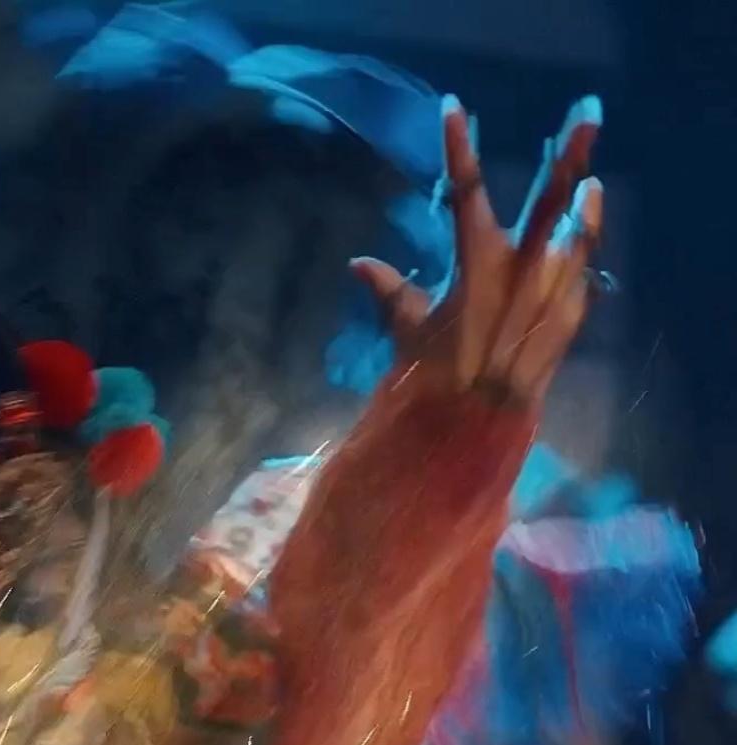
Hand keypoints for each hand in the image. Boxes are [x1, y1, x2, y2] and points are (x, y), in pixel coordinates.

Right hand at [353, 97, 604, 409]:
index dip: (457, 149)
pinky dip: (578, 266)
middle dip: (570, 157)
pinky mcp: (566, 320)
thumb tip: (360, 265)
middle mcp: (520, 269)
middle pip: (549, 200)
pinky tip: (580, 258)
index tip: (453, 108)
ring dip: (585, 211)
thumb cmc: (434, 378)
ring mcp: (550, 292)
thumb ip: (390, 293)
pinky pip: (578, 282)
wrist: (474, 428)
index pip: (464, 191)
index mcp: (476, 262)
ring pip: (577, 238)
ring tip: (592, 187)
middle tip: (588, 115)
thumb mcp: (407, 332)